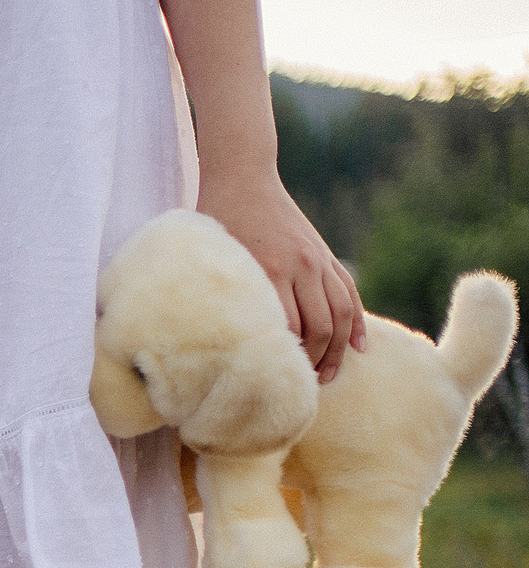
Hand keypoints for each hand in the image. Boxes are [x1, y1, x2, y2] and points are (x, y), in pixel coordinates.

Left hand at [196, 169, 365, 381]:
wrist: (243, 177)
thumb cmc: (214, 222)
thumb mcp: (209, 260)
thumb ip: (217, 296)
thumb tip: (208, 344)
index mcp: (267, 271)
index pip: (285, 330)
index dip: (283, 363)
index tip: (273, 387)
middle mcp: (298, 267)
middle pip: (319, 329)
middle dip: (313, 363)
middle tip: (301, 389)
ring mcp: (316, 260)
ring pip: (340, 315)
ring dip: (337, 350)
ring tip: (328, 376)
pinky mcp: (324, 255)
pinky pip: (348, 294)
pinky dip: (357, 323)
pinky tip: (359, 347)